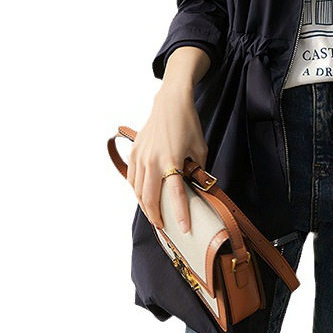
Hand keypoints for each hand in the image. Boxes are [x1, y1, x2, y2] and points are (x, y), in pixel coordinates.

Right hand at [126, 83, 207, 232]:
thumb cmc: (188, 125)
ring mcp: (140, 156)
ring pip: (137, 191)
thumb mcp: (200, 148)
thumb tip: (197, 188)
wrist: (170, 103)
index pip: (176, 195)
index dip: (180, 214)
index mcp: (171, 160)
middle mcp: (152, 160)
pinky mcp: (134, 152)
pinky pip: (132, 179)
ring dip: (145, 206)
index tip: (184, 229)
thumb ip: (198, 170)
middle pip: (149, 198)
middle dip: (156, 216)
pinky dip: (136, 191)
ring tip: (154, 216)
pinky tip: (144, 197)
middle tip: (164, 227)